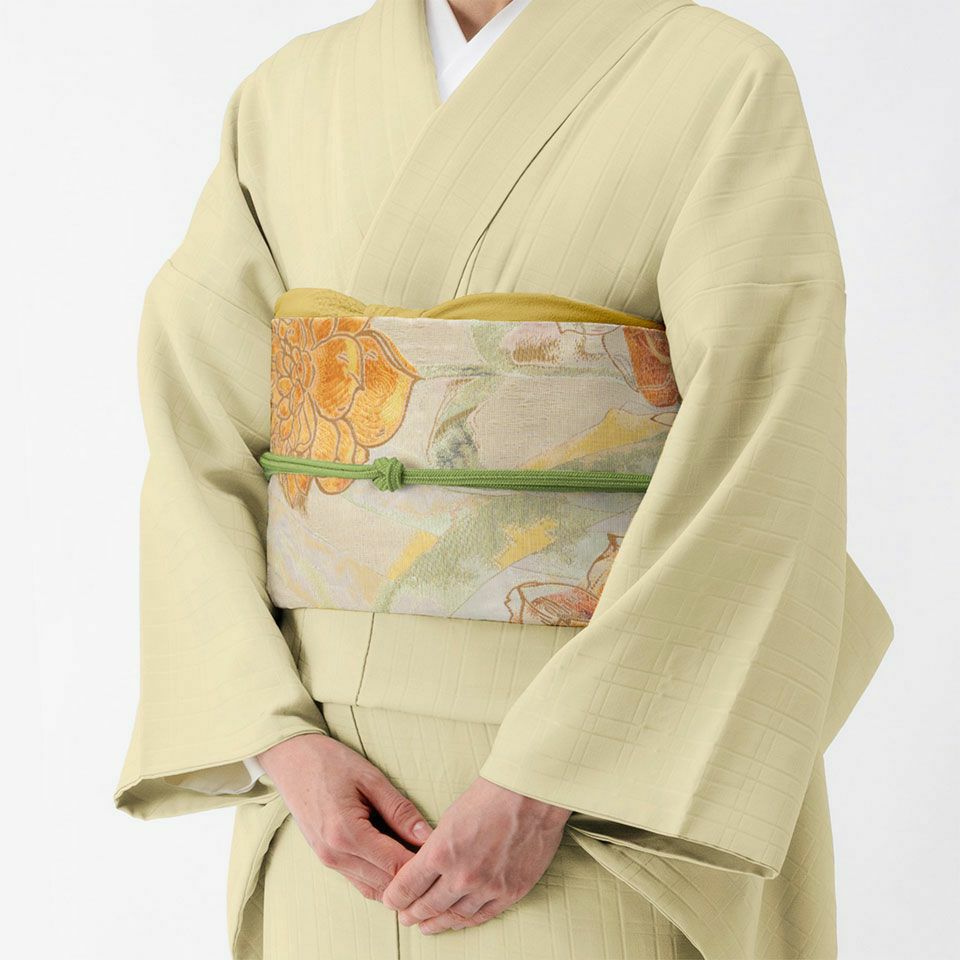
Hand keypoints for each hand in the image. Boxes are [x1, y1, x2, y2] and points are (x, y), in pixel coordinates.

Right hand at [256, 732, 433, 900]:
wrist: (292, 759)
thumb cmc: (331, 763)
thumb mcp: (371, 779)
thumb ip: (400, 810)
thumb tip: (427, 836)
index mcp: (347, 834)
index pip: (395, 866)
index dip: (423, 865)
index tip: (444, 854)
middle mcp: (335, 855)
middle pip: (386, 884)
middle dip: (414, 876)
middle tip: (438, 859)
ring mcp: (328, 861)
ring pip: (373, 889)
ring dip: (397, 881)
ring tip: (422, 861)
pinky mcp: (326, 859)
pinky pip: (360, 881)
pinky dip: (381, 877)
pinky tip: (397, 860)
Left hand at [380, 775, 571, 934]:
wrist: (530, 794)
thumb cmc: (489, 796)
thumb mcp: (450, 817)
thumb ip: (436, 847)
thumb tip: (425, 866)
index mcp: (442, 852)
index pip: (408, 887)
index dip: (396, 897)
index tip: (392, 901)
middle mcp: (462, 876)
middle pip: (428, 906)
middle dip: (413, 914)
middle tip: (406, 917)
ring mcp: (488, 887)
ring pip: (455, 916)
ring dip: (438, 922)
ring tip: (428, 926)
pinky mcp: (511, 892)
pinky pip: (483, 916)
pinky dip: (466, 921)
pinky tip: (456, 922)